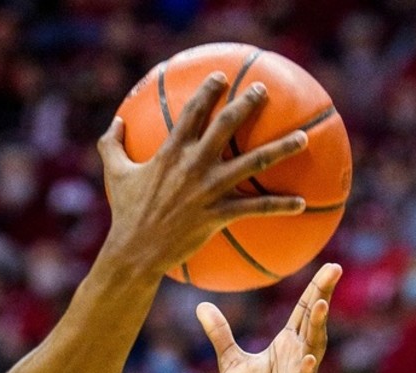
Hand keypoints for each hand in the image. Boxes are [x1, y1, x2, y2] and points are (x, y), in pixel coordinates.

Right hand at [99, 74, 308, 278]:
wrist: (135, 251)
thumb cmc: (125, 213)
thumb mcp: (115, 174)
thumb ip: (111, 145)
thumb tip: (115, 122)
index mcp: (170, 152)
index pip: (193, 112)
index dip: (209, 90)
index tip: (221, 77)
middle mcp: (194, 164)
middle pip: (227, 125)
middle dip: (248, 103)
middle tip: (263, 90)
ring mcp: (209, 189)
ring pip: (253, 162)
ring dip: (281, 148)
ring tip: (304, 138)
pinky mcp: (219, 214)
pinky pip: (256, 208)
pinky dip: (280, 205)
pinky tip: (300, 203)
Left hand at [197, 263, 341, 372]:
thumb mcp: (231, 361)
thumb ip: (220, 333)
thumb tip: (201, 306)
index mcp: (287, 345)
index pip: (304, 312)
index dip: (316, 289)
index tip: (331, 265)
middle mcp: (298, 357)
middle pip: (314, 322)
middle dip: (323, 296)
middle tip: (335, 269)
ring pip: (314, 348)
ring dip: (318, 327)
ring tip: (321, 304)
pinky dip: (306, 372)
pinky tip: (309, 359)